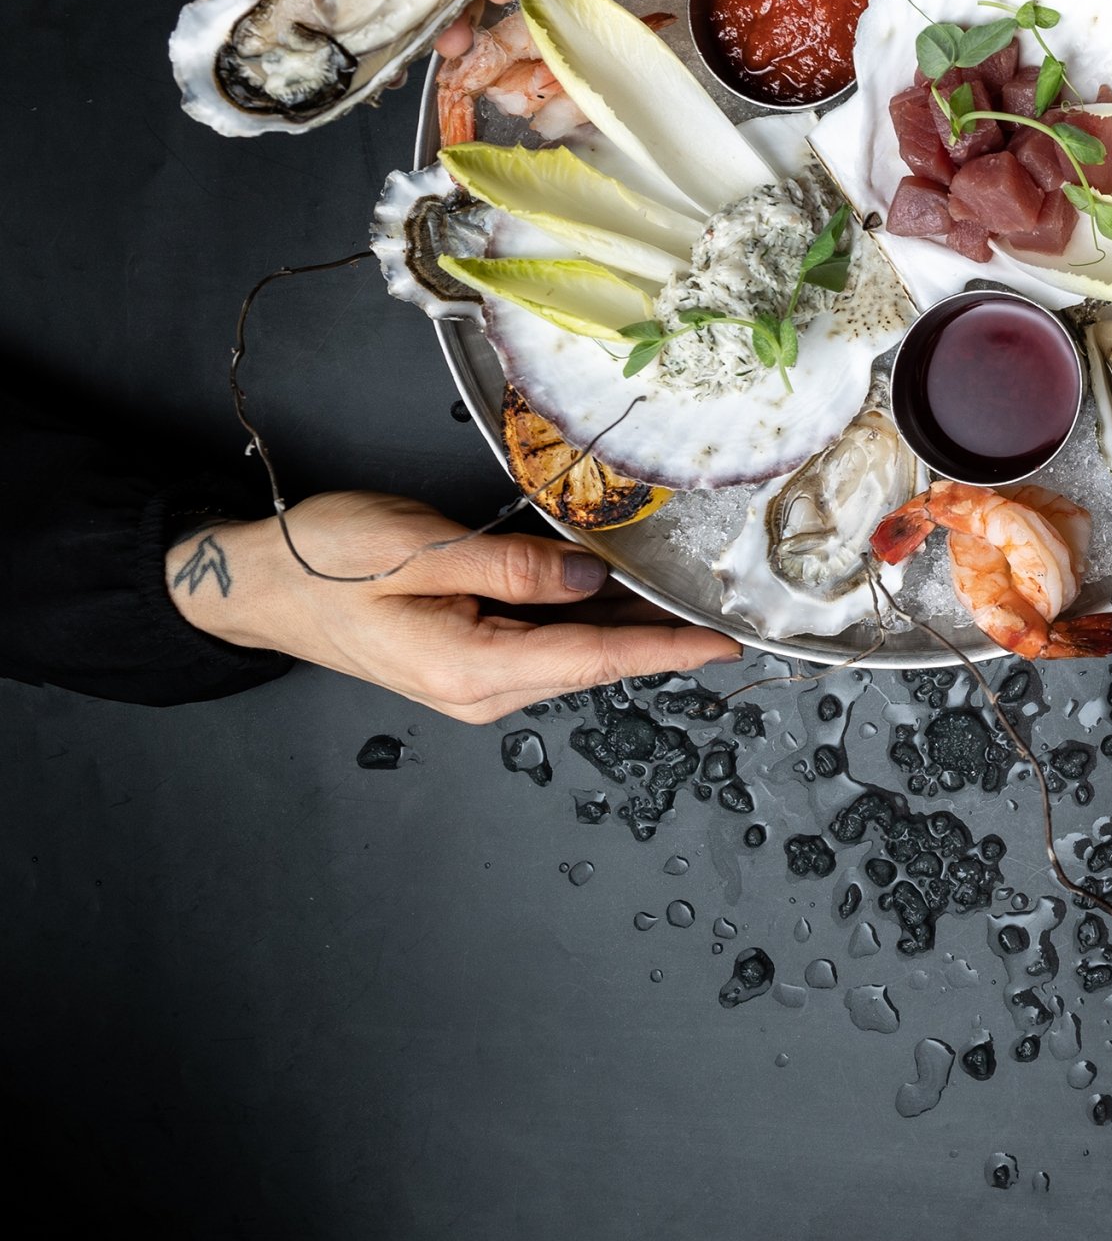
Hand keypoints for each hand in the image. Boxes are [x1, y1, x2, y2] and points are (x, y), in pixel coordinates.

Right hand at [166, 493, 740, 723]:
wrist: (260, 585)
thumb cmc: (324, 563)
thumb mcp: (419, 551)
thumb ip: (511, 568)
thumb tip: (584, 577)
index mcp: (472, 668)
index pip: (595, 658)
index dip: (666, 648)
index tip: (722, 643)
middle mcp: (482, 689)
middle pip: (593, 659)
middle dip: (659, 634)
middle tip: (721, 602)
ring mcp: (476, 680)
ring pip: (573, 650)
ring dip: (625, 622)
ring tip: (685, 590)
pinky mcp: (470, 660)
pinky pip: (544, 640)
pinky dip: (584, 616)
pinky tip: (616, 588)